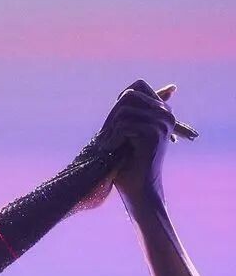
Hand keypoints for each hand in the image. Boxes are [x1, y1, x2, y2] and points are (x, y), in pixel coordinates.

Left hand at [97, 79, 177, 204]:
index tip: (115, 124)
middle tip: (109, 138)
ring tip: (111, 147)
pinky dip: (113, 138)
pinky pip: (124, 125)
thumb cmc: (127, 164)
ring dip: (111, 129)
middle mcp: (165, 114)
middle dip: (113, 116)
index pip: (137, 86)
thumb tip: (126, 93)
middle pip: (128, 95)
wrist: (138, 189)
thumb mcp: (126, 134)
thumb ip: (128, 113)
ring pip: (124, 110)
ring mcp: (162, 123)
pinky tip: (113, 150)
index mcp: (162, 111)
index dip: (120, 101)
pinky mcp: (154, 134)